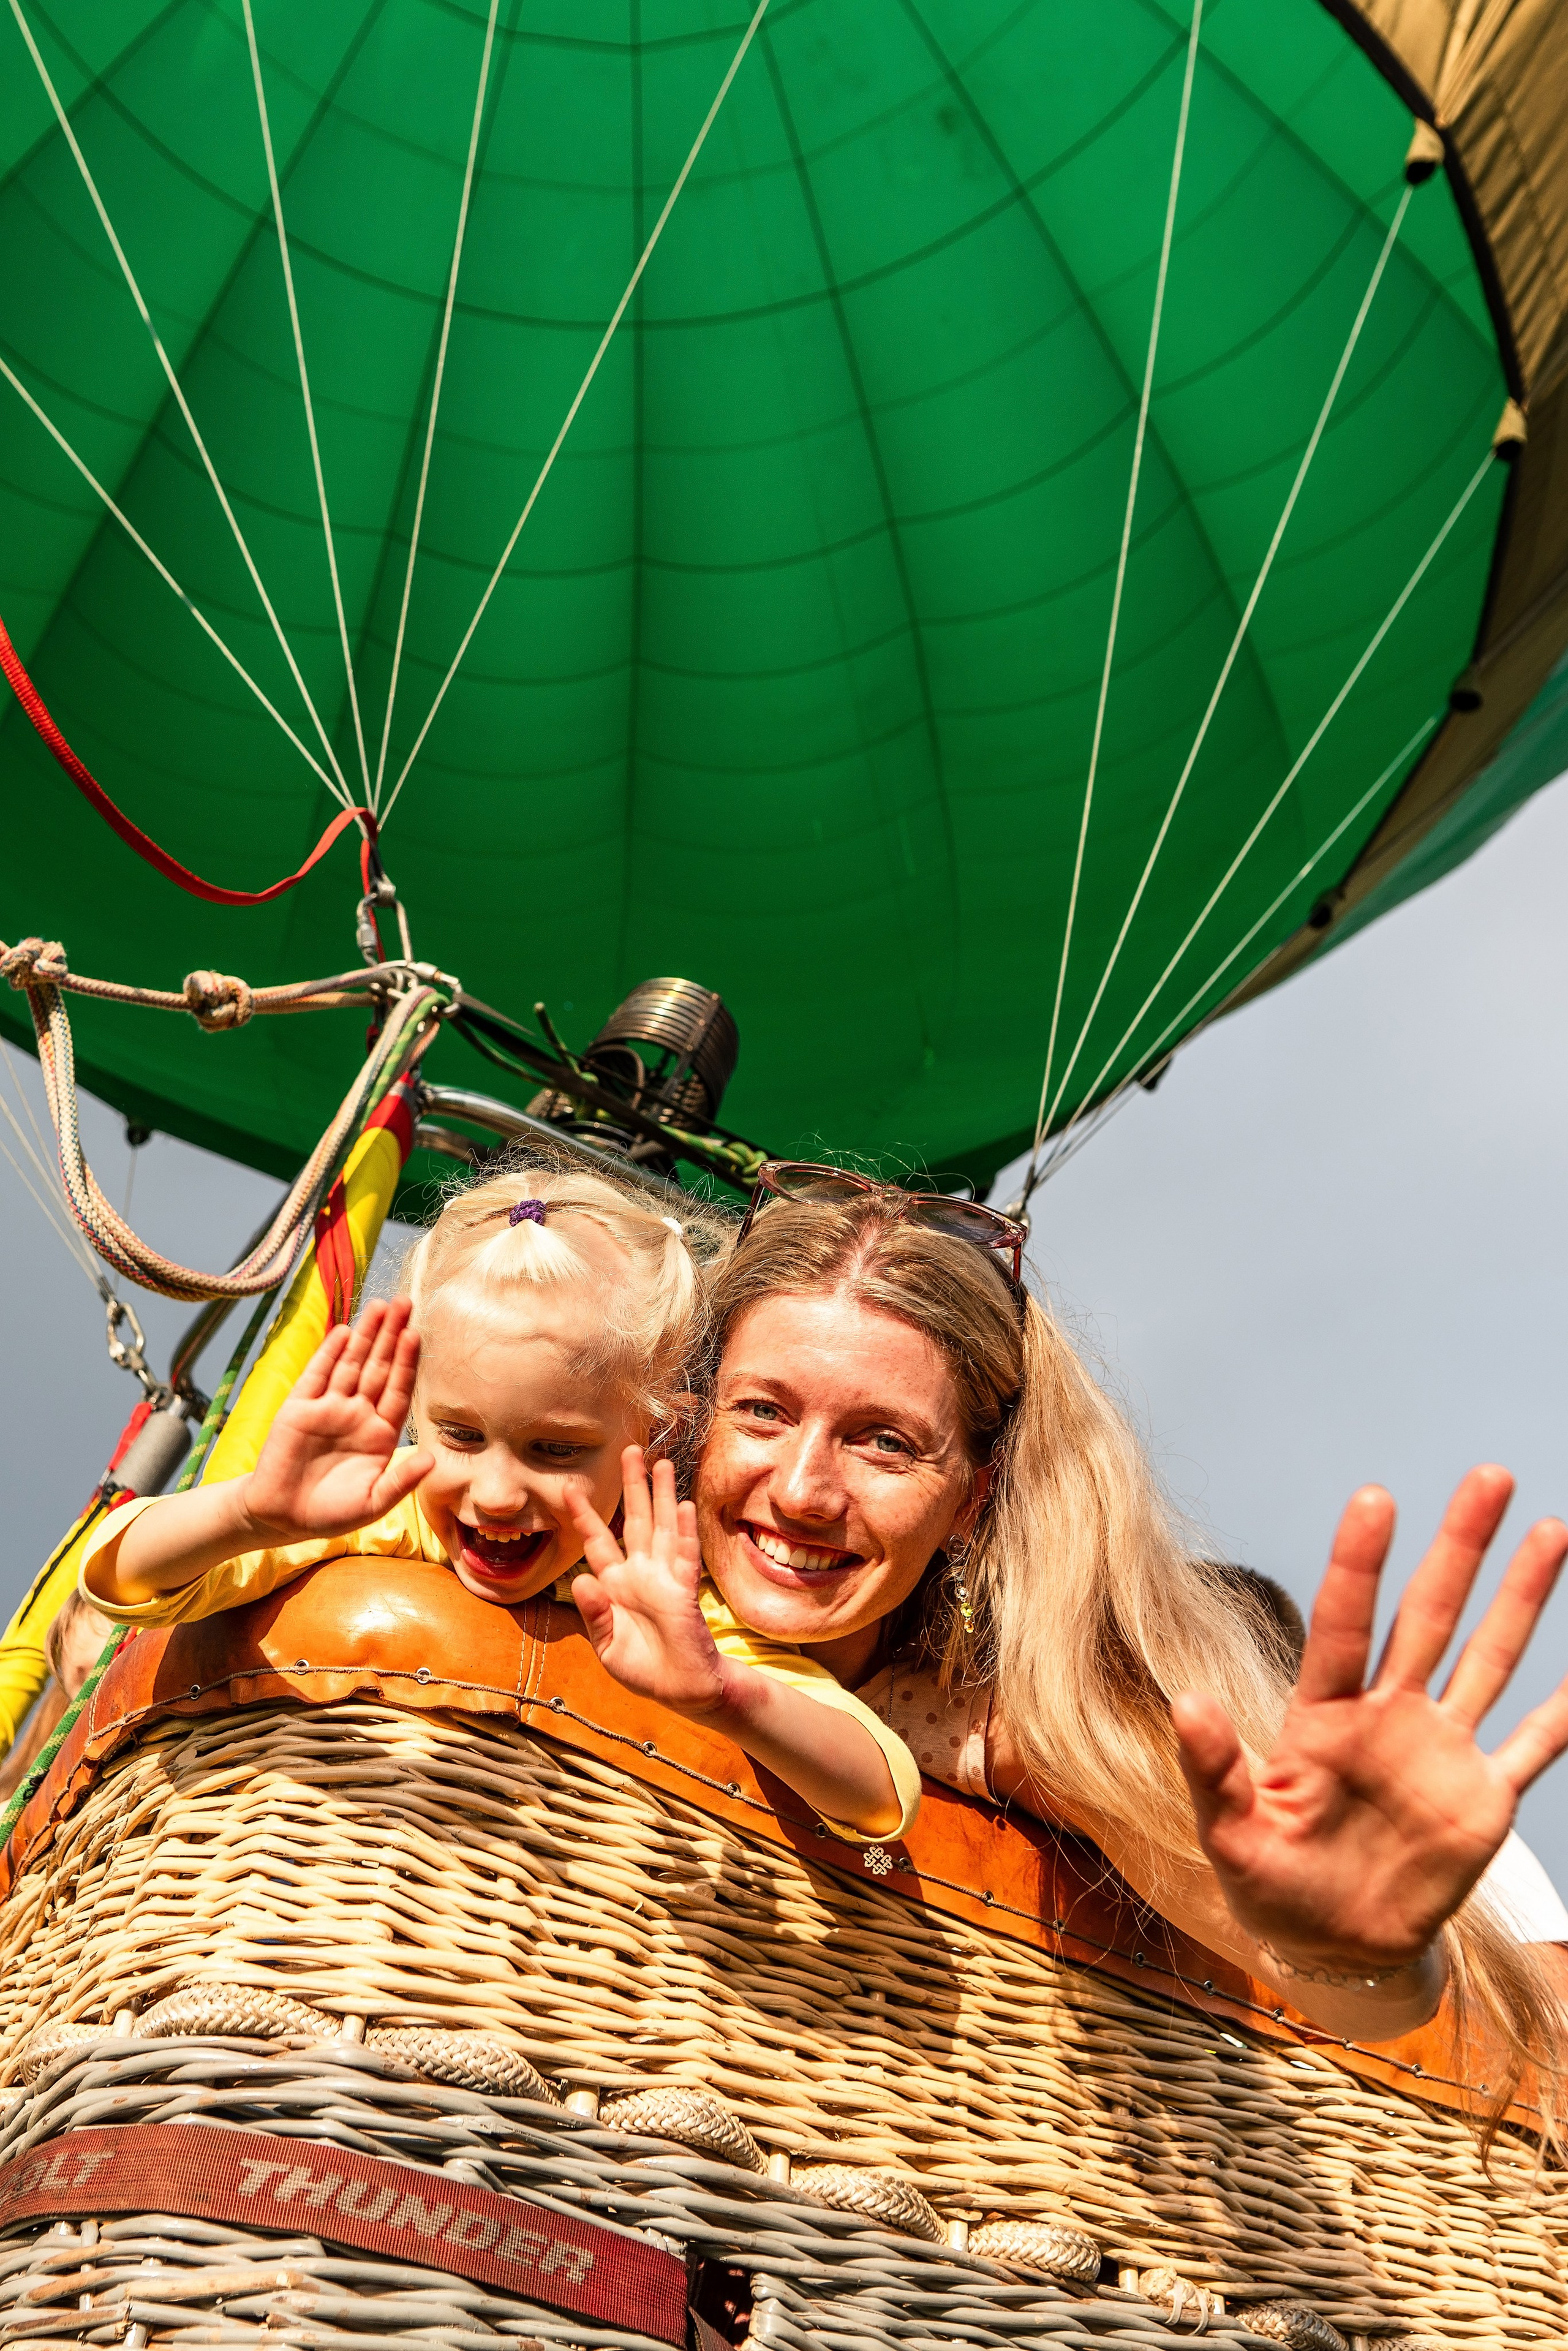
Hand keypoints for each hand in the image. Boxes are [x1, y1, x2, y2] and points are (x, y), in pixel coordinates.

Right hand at [243, 1298, 430, 1542]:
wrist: (282, 1519)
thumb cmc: (331, 1513)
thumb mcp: (373, 1503)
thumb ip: (401, 1481)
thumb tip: (432, 1460)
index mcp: (380, 1434)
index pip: (398, 1389)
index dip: (407, 1363)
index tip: (417, 1335)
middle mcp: (357, 1414)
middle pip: (379, 1367)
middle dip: (391, 1336)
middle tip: (406, 1302)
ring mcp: (328, 1408)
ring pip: (351, 1364)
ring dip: (365, 1335)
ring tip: (380, 1306)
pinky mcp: (299, 1409)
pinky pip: (317, 1376)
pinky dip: (329, 1354)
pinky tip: (344, 1332)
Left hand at [564, 1448, 730, 1718]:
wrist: (680, 1689)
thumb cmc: (643, 1668)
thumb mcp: (607, 1647)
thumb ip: (594, 1615)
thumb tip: (581, 1580)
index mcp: (615, 1585)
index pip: (598, 1542)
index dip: (585, 1516)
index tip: (570, 1488)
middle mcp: (640, 1573)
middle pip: (635, 1520)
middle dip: (633, 1486)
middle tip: (630, 1450)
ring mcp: (664, 1579)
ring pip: (662, 1528)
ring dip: (662, 1496)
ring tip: (661, 1464)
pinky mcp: (684, 1591)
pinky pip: (684, 1557)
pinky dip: (683, 1532)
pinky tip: (682, 1507)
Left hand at [1174, 1466, 1567, 1977]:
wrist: (1330, 1944)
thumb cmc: (1270, 1880)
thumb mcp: (1230, 1831)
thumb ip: (1213, 1769)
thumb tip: (1185, 1702)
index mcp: (1323, 1716)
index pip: (1344, 1624)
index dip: (1359, 1564)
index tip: (1377, 1498)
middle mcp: (1387, 1714)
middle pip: (1429, 1614)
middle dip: (1460, 1547)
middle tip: (1487, 1475)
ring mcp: (1440, 1749)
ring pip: (1487, 1655)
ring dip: (1520, 1595)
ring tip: (1548, 1527)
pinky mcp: (1482, 1797)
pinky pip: (1535, 1743)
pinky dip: (1566, 1708)